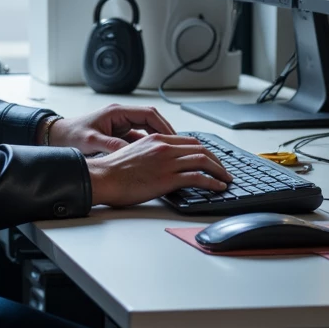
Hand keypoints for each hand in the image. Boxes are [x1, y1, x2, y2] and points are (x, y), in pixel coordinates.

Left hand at [46, 103, 174, 155]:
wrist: (58, 136)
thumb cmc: (71, 135)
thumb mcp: (91, 141)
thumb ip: (110, 145)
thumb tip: (129, 152)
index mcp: (117, 112)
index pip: (148, 114)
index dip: (163, 125)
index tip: (173, 138)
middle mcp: (121, 116)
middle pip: (152, 120)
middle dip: (165, 133)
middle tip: (177, 147)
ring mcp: (120, 124)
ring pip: (147, 130)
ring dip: (158, 140)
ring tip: (169, 154)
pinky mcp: (118, 134)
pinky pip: (138, 138)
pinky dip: (147, 147)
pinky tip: (154, 158)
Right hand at [86, 133, 230, 208]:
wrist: (102, 178)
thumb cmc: (112, 171)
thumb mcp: (134, 153)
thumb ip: (151, 154)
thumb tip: (161, 164)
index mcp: (156, 139)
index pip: (188, 141)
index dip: (204, 150)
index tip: (210, 159)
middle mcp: (164, 147)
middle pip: (200, 148)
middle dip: (216, 160)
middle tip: (223, 170)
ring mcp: (167, 162)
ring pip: (204, 160)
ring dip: (219, 171)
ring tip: (226, 179)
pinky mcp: (168, 178)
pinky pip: (198, 177)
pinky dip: (213, 182)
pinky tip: (218, 187)